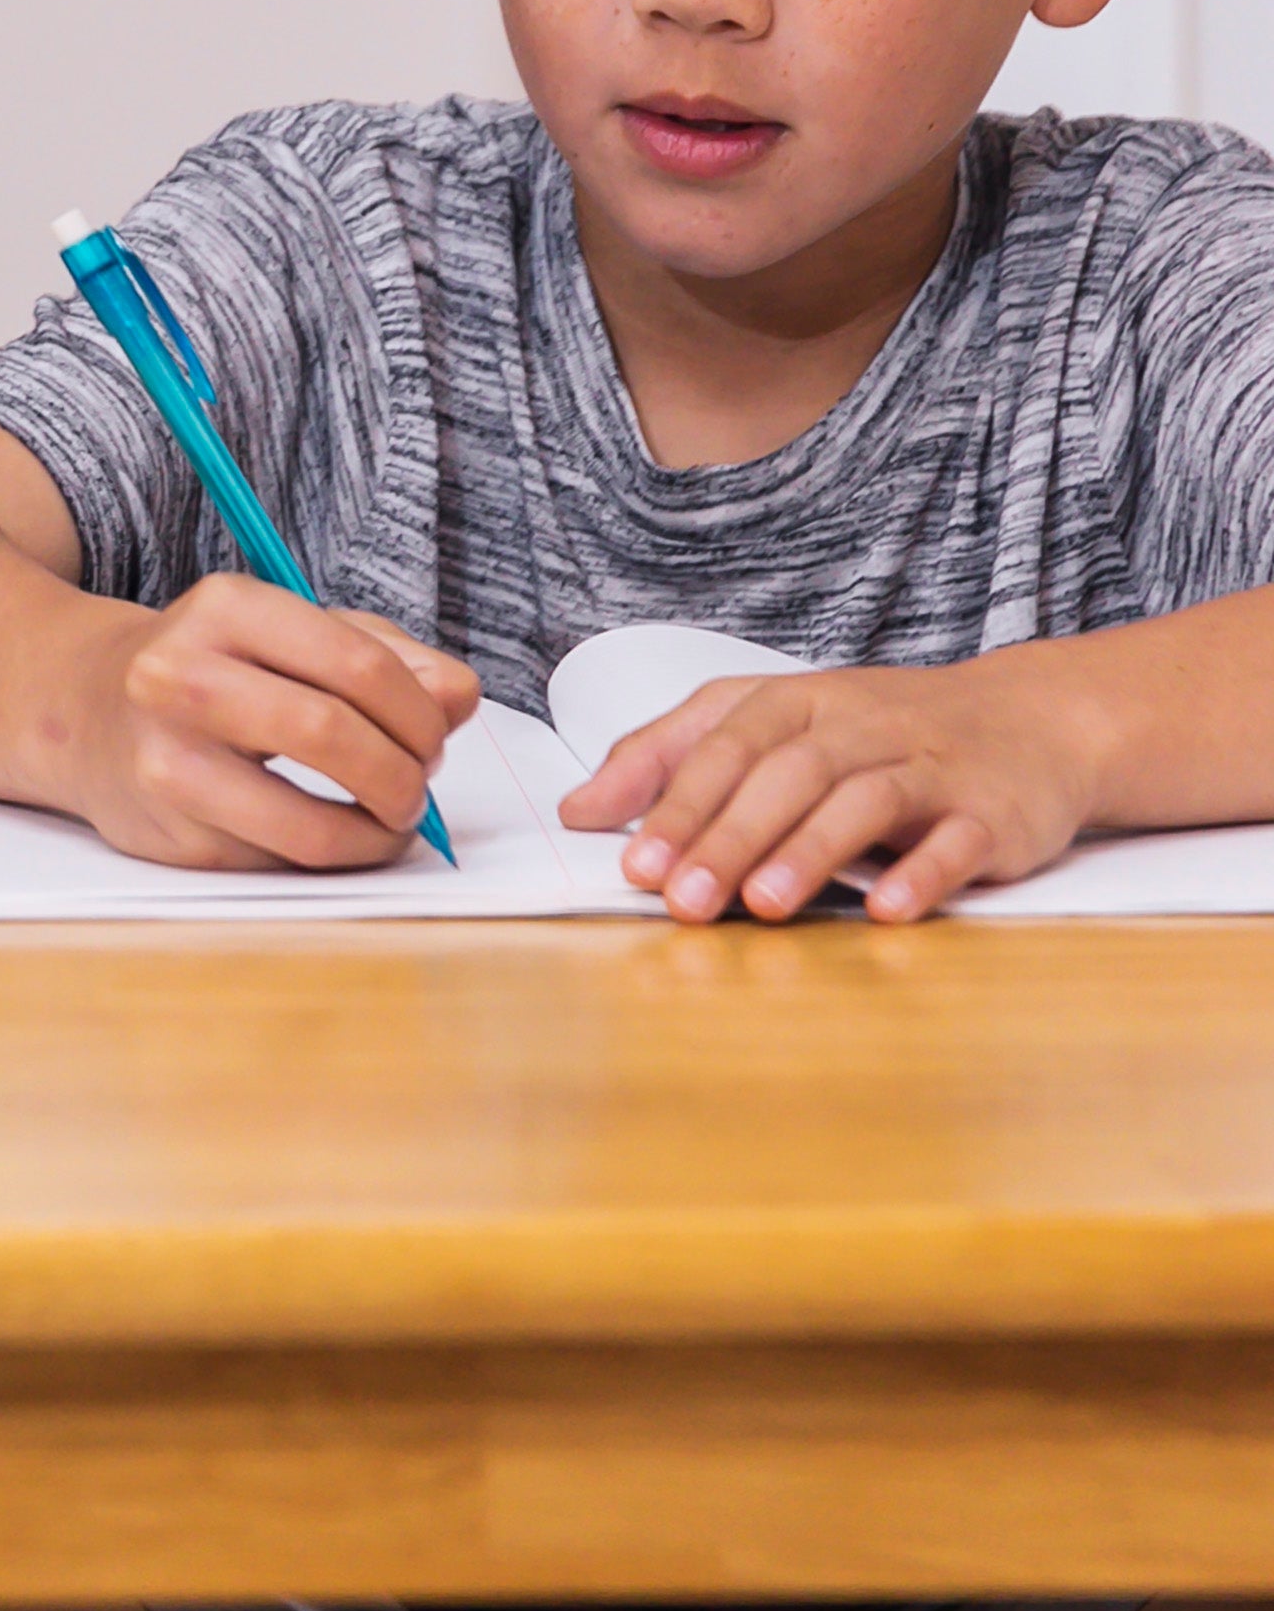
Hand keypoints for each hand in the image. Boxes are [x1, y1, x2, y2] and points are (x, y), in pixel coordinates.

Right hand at [67, 575, 478, 871]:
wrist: (85, 708)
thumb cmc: (210, 667)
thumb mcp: (288, 631)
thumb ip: (384, 654)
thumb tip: (458, 698)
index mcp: (225, 609)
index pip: (359, 663)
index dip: (421, 711)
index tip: (434, 732)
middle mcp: (181, 677)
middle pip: (333, 734)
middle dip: (405, 773)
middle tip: (417, 782)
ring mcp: (168, 762)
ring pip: (312, 823)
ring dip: (378, 833)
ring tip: (390, 819)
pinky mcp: (172, 836)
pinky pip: (284, 863)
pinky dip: (333, 856)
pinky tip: (336, 833)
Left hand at [560, 658, 1100, 922]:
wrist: (1029, 721)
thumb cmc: (876, 731)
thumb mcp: (769, 722)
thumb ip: (672, 757)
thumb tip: (581, 810)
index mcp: (796, 700)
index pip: (723, 745)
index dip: (675, 803)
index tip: (632, 863)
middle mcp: (858, 724)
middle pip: (784, 774)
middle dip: (727, 838)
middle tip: (682, 901)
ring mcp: (928, 766)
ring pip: (861, 802)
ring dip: (808, 853)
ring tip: (762, 906)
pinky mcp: (992, 811)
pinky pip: (956, 840)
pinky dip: (921, 872)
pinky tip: (886, 910)